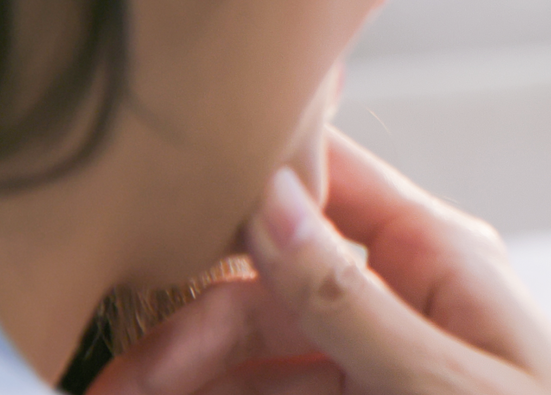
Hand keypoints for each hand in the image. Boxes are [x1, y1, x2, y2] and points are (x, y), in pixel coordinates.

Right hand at [86, 130, 550, 394]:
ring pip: (260, 359)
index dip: (238, 177)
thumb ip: (350, 299)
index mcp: (442, 257)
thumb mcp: (445, 383)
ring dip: (189, 382)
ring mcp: (386, 360)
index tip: (146, 200)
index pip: (326, 178)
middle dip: (185, 336)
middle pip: (265, 291)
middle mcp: (408, 296)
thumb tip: (269, 196)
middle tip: (105, 388)